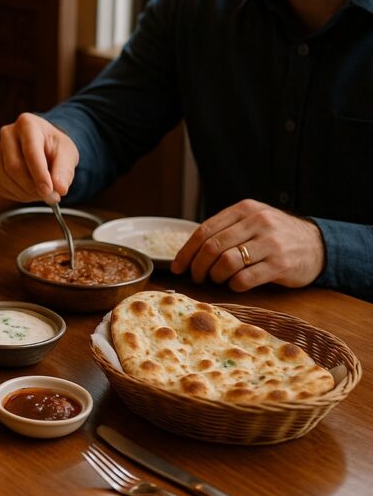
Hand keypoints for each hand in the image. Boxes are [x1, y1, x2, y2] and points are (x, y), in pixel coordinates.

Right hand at [0, 112, 78, 203]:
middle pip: (13, 167)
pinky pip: (0, 186)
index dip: (39, 175)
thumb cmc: (55, 147)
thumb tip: (60, 188)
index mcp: (27, 124)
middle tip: (50, 196)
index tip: (49, 191)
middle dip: (32, 187)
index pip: (31, 153)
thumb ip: (64, 170)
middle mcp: (8, 134)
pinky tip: (30, 193)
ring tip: (42, 193)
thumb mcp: (67, 154)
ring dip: (25, 193)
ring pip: (5, 179)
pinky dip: (16, 195)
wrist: (44, 146)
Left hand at [170, 199, 324, 290]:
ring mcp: (270, 243)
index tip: (178, 267)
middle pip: (212, 247)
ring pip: (226, 262)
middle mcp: (257, 222)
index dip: (186, 251)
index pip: (205, 230)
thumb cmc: (276, 236)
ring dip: (215, 276)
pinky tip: (235, 285)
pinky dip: (234, 285)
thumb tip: (189, 252)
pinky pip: (245, 278)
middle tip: (196, 278)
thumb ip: (226, 230)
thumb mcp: (253, 222)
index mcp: (244, 210)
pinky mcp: (281, 264)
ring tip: (217, 280)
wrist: (318, 246)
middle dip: (197, 267)